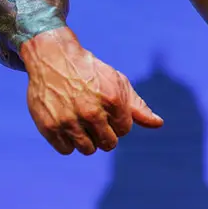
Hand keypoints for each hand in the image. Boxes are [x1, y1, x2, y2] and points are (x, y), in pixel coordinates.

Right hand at [21, 27, 162, 154]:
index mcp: (113, 101)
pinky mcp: (49, 126)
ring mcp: (69, 120)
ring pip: (88, 150)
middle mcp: (91, 112)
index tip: (105, 109)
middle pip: (108, 144)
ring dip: (86, 140)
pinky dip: (67, 142)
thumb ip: (138, 107)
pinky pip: (66, 150)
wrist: (53, 58)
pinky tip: (66, 125)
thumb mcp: (118, 83)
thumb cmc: (90, 73)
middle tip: (93, 118)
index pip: (124, 130)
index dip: (116, 122)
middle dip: (104, 134)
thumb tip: (158, 124)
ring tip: (80, 123)